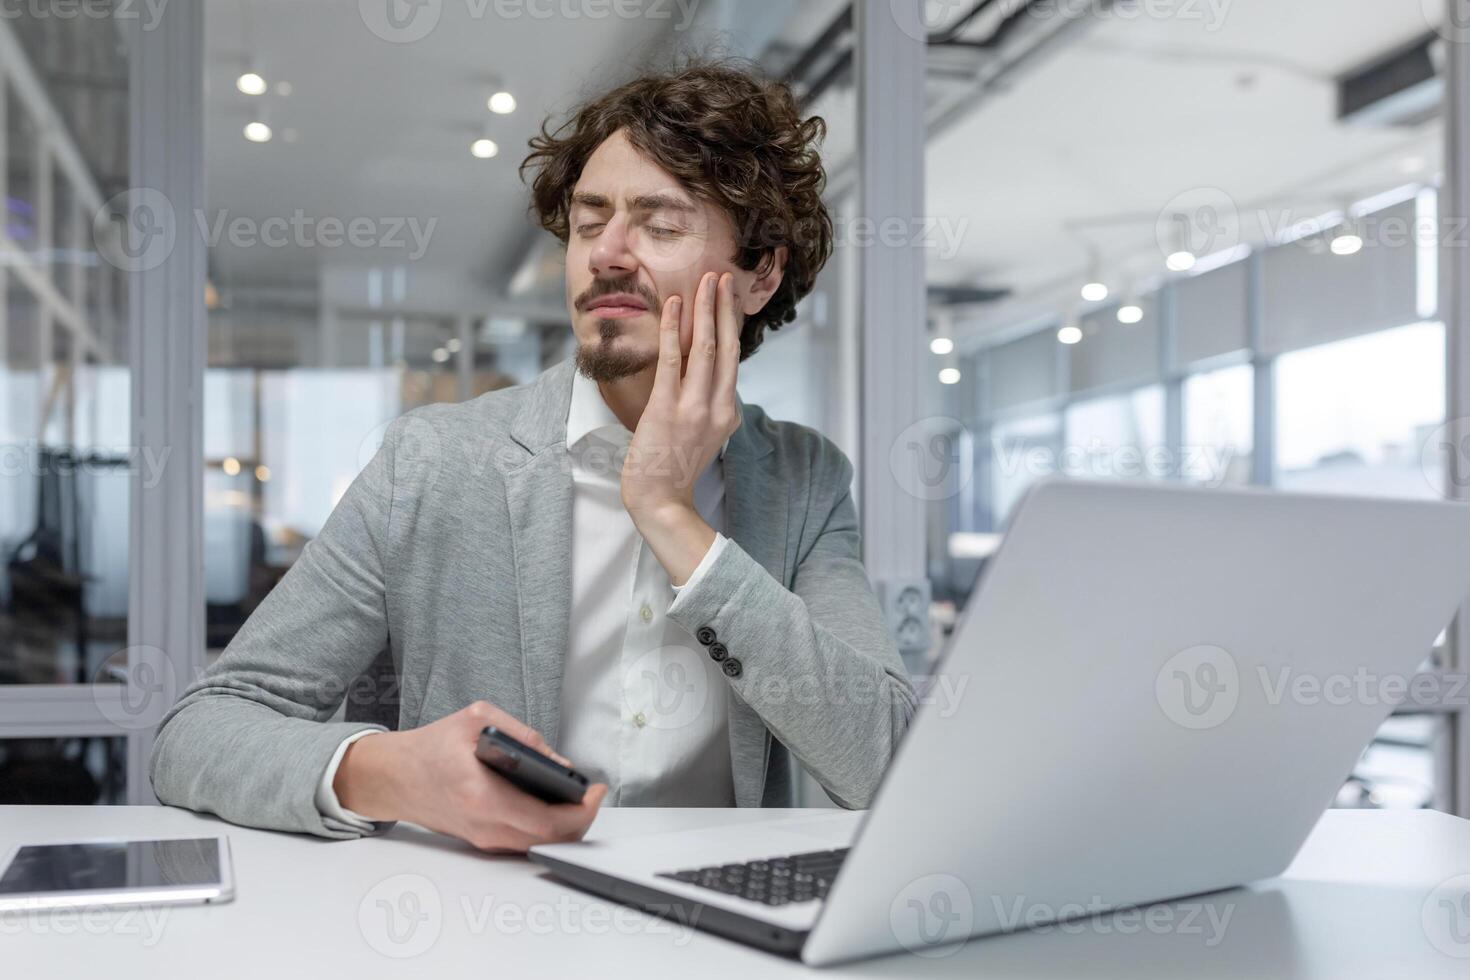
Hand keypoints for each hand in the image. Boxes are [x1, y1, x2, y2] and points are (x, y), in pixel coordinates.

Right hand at [334, 701, 607, 851]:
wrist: (394, 777)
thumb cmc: (431, 747)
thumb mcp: (477, 719)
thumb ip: (522, 735)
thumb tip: (558, 761)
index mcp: (482, 795)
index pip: (546, 820)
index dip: (581, 810)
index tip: (596, 789)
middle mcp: (484, 825)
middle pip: (550, 839)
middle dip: (581, 818)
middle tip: (591, 793)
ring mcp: (483, 838)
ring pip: (539, 844)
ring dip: (566, 825)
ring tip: (577, 796)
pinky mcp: (482, 841)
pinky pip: (524, 841)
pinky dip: (546, 828)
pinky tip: (553, 805)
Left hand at [621, 271, 740, 582]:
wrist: (660, 501)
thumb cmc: (675, 471)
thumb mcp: (705, 437)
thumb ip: (709, 408)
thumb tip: (707, 382)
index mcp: (728, 413)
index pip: (732, 360)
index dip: (730, 325)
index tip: (728, 298)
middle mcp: (718, 407)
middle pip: (726, 347)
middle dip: (724, 308)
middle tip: (723, 276)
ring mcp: (694, 407)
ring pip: (705, 348)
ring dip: (704, 310)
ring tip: (705, 280)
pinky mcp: (667, 408)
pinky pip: (671, 361)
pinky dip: (672, 330)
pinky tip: (672, 306)